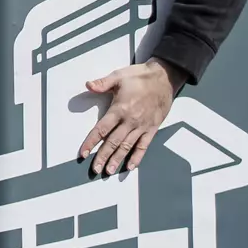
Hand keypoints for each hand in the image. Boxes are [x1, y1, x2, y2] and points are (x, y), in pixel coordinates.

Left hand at [78, 58, 183, 175]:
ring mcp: (142, 126)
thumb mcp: (118, 76)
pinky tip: (130, 167)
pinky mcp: (152, 128)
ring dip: (117, 159)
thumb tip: (88, 85)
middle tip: (95, 169)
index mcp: (119, 109)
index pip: (101, 129)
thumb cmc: (139, 77)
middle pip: (113, 142)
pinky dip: (137, 157)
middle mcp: (130, 121)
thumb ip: (102, 83)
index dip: (91, 142)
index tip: (83, 153)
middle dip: (103, 156)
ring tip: (109, 171)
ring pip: (127, 147)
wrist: (165, 78)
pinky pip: (144, 146)